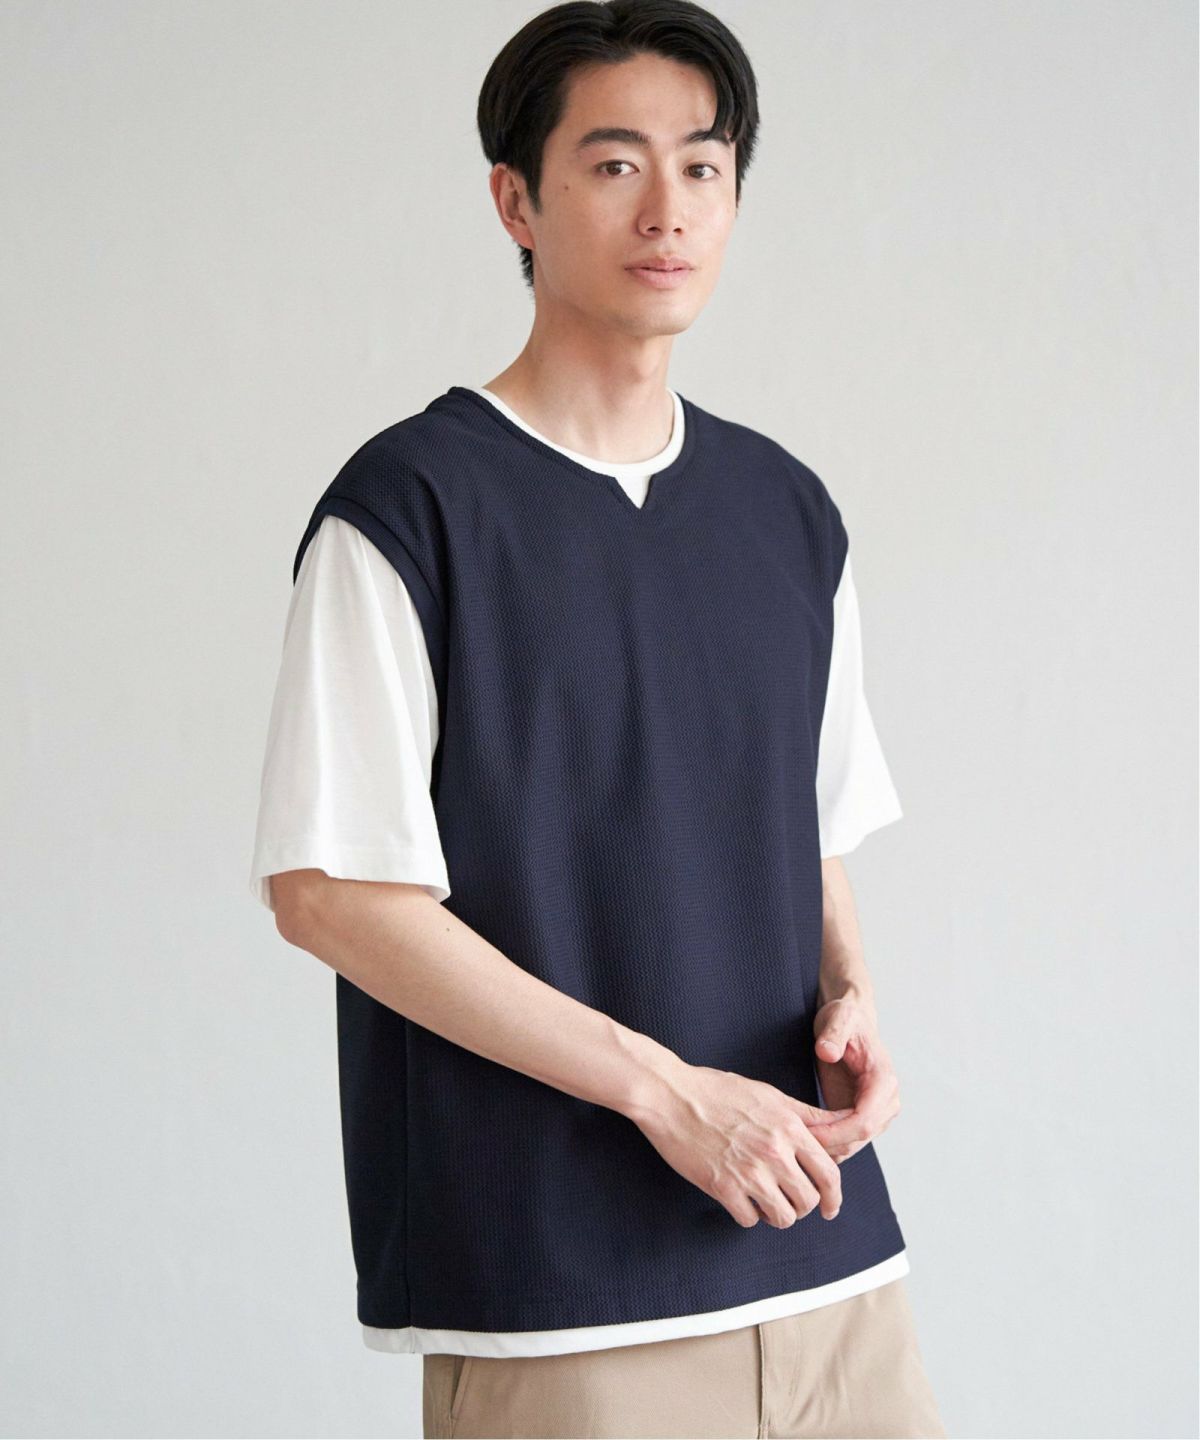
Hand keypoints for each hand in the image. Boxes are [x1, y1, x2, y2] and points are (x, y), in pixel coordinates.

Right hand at [628, 1061, 851, 1228]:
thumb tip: (840, 1125)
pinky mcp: (722, 1187)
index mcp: (789, 1128)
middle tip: (788, 1199)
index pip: (829, 1174)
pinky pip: (749, 1220)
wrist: (670, 1095)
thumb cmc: (717, 1090)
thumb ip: (806, 1116)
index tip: (830, 1208)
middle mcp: (774, 1152)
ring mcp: (748, 1172)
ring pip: (783, 1217)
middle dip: (802, 1205)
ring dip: (776, 1213)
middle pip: (809, 1201)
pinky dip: (747, 1214)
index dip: (834, 1197)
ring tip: (764, 1200)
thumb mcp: (769, 1095)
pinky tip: (740, 1198)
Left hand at [806, 994, 900, 1162]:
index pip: (865, 1120)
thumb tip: (828, 1052)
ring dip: (827, 1149)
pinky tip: (802, 1142)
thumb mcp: (838, 1018)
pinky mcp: (861, 1117)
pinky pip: (846, 1140)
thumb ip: (833, 1033)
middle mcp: (887, 1101)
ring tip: (794, 1145)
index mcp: (884, 1080)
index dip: (837, 1132)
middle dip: (828, 1144)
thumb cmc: (846, 1018)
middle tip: (794, 1144)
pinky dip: (827, 1145)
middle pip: (860, 1137)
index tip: (808, 1134)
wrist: (851, 1021)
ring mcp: (876, 1112)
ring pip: (853, 1145)